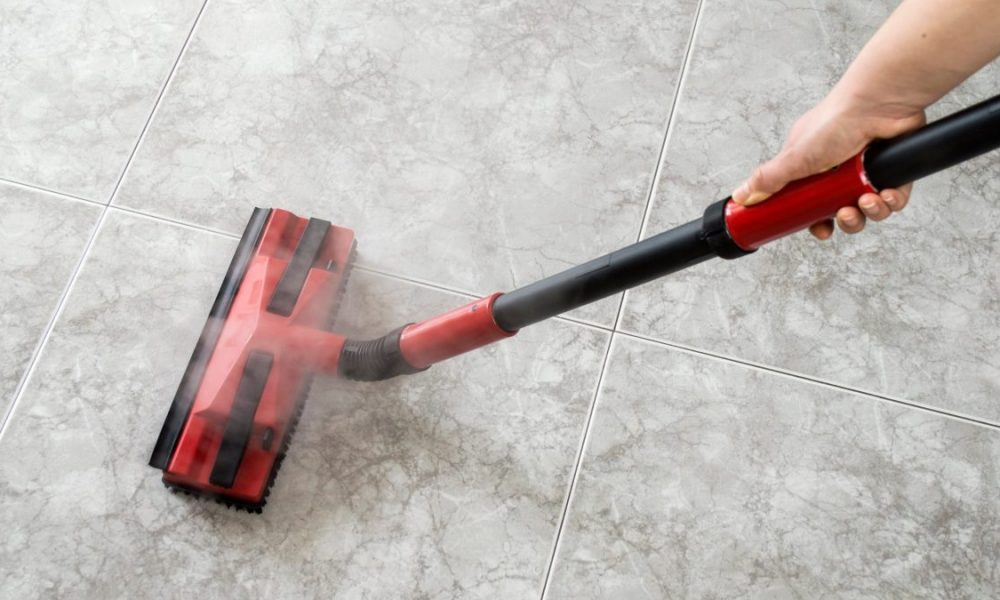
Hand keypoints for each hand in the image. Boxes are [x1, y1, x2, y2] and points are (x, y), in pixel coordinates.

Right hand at [731, 92, 925, 238]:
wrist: (879, 103)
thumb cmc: (836, 121)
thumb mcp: (794, 157)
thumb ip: (768, 179)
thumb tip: (741, 196)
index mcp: (813, 164)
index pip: (811, 201)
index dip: (815, 219)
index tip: (818, 229)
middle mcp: (841, 168)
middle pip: (842, 210)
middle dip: (845, 221)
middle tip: (843, 215)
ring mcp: (869, 169)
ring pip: (869, 208)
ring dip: (868, 213)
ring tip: (864, 202)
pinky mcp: (895, 169)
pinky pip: (894, 199)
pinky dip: (891, 201)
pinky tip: (885, 194)